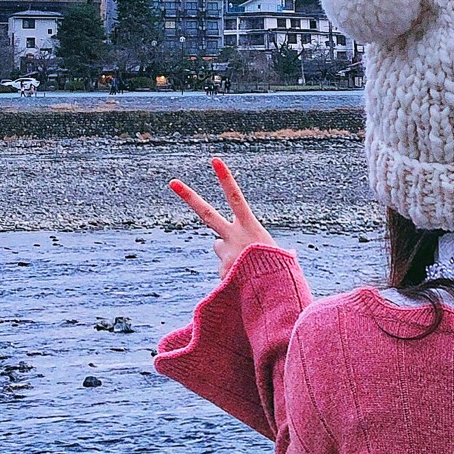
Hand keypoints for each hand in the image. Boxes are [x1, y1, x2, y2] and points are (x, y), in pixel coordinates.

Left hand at [168, 158, 275, 274]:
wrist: (276, 293)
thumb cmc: (281, 270)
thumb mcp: (277, 253)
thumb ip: (266, 247)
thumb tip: (270, 252)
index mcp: (250, 226)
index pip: (235, 197)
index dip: (225, 178)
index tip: (214, 160)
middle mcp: (233, 236)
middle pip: (206, 213)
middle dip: (188, 196)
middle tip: (172, 182)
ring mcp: (224, 253)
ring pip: (219, 246)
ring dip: (228, 253)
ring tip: (246, 266)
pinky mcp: (221, 271)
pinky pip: (225, 270)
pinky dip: (233, 275)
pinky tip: (244, 281)